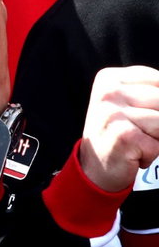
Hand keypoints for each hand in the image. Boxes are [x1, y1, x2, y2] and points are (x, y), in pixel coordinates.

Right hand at [77, 65, 158, 192]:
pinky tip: (132, 153)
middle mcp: (109, 92)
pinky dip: (151, 153)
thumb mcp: (130, 103)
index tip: (142, 114)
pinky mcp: (123, 135)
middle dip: (158, 121)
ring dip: (156, 138)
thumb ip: (152, 94)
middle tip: (138, 130)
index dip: (157, 105)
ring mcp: (114, 113)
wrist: (93, 168)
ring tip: (136, 142)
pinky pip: (158, 144)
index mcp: (110, 79)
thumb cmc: (118, 133)